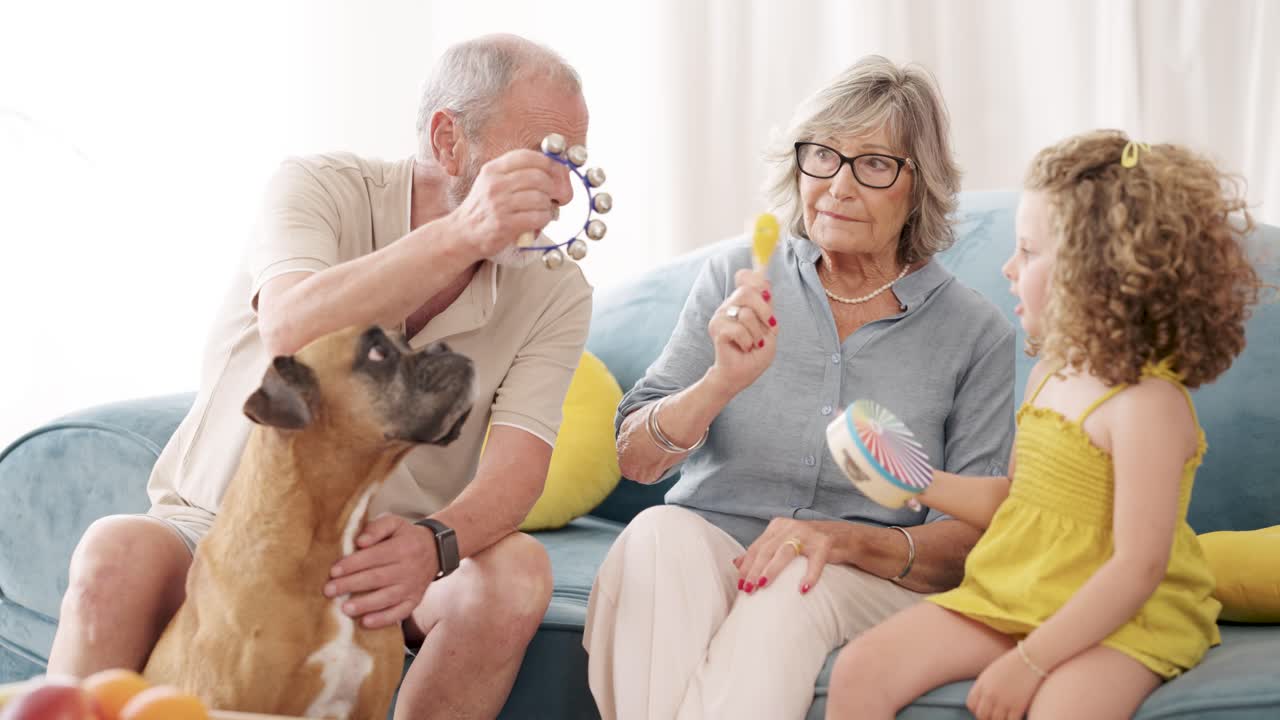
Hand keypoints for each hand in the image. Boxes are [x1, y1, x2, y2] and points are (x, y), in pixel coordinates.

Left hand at [325, 513, 438, 628]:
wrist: (435, 550)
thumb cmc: (405, 536)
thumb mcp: (394, 523)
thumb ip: (376, 528)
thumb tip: (359, 542)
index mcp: (402, 547)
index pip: (374, 556)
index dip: (353, 564)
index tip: (333, 571)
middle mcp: (409, 568)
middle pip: (377, 578)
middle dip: (351, 585)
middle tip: (329, 590)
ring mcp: (412, 587)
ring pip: (387, 597)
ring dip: (365, 604)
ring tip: (344, 609)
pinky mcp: (414, 600)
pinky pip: (400, 612)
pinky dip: (384, 619)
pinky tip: (366, 622)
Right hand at [448, 148, 566, 259]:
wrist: (462, 233)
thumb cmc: (484, 208)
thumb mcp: (493, 182)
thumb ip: (517, 174)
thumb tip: (555, 172)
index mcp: (493, 169)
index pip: (528, 157)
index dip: (550, 164)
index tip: (558, 174)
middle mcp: (495, 184)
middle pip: (539, 177)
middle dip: (554, 187)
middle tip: (558, 196)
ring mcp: (499, 204)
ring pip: (540, 198)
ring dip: (548, 206)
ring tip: (543, 210)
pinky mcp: (504, 224)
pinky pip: (537, 217)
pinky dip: (544, 219)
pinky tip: (539, 220)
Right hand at [705, 268, 777, 396]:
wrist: (742, 373)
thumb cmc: (756, 351)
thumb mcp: (769, 326)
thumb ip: (767, 305)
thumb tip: (766, 283)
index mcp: (741, 302)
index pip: (744, 277)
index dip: (756, 279)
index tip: (767, 295)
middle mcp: (729, 305)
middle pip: (747, 291)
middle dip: (764, 311)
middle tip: (769, 327)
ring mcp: (720, 316)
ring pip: (746, 313)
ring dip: (757, 333)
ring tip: (755, 343)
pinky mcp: (716, 329)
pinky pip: (739, 330)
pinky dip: (748, 342)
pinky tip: (745, 347)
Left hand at [733, 518, 836, 594]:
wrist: (843, 536)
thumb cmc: (808, 543)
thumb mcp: (782, 543)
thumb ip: (762, 551)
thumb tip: (736, 563)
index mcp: (778, 526)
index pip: (757, 547)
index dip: (747, 566)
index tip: (740, 584)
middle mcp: (791, 527)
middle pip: (767, 550)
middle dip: (755, 570)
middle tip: (748, 589)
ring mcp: (808, 534)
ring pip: (785, 553)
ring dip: (772, 570)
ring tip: (763, 585)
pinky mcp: (825, 544)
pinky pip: (815, 562)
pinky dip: (809, 576)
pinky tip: (802, 589)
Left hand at [966, 647, 1043, 719]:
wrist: (1032, 658)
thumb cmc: (1014, 664)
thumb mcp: (992, 672)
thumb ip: (985, 686)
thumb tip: (983, 701)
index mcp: (982, 683)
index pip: (971, 704)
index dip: (976, 710)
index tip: (983, 711)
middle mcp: (990, 694)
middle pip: (981, 715)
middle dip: (986, 718)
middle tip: (994, 717)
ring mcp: (1003, 701)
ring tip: (1004, 717)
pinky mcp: (1018, 706)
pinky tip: (1014, 717)